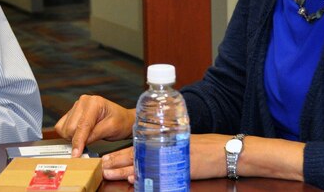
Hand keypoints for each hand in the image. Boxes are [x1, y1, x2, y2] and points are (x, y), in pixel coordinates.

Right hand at [54, 95, 133, 156]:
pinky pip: (61, 127)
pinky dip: (67, 134)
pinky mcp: (71, 112)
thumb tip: (80, 145)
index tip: (76, 154)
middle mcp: (82, 102)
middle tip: (89, 143)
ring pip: (64, 128)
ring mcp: (76, 106)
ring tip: (87, 137)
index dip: (78, 141)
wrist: (123, 119)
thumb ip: (95, 135)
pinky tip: (79, 135)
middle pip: (70, 128)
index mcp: (94, 103)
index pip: (82, 125)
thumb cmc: (120, 122)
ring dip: (72, 138)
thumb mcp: (111, 129)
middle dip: (77, 140)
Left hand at [100, 135, 228, 182]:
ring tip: (109, 172)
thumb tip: (136, 171)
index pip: (134, 149)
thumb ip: (160, 156)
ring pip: (142, 163)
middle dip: (116, 162)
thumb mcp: (179, 147)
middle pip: (134, 155)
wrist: (223, 151)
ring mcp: (169, 158)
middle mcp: (162, 149)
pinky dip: (146, 176)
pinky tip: (134, 178)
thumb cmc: (203, 149)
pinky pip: (159, 173)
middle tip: (100, 166)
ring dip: (124, 169)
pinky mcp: (177, 167)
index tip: (104, 160)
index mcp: (160, 144)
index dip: (118, 155)